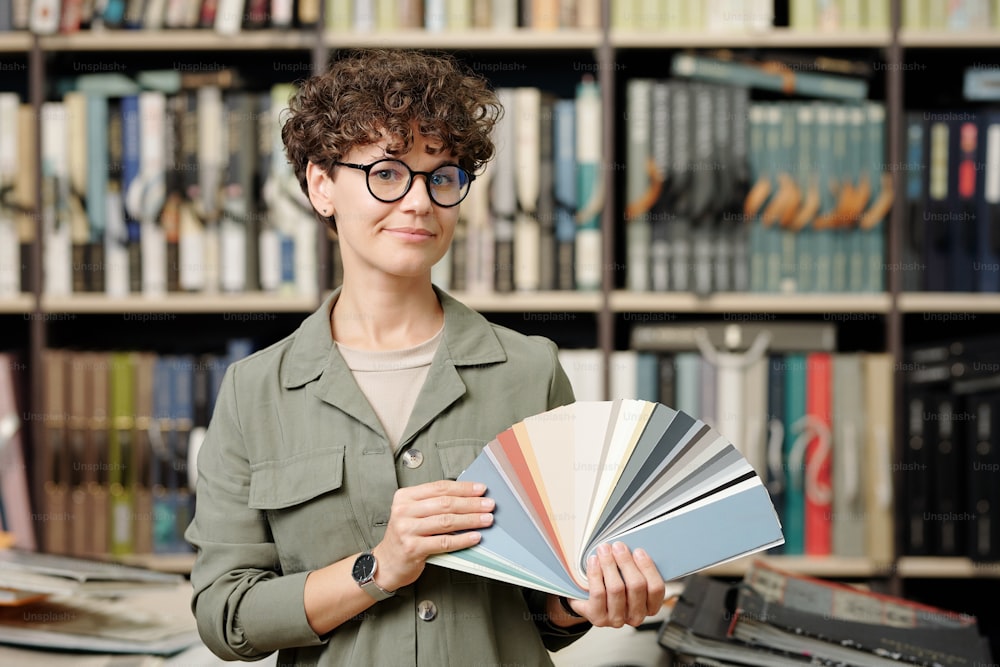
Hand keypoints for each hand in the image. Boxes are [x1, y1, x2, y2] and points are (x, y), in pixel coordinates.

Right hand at [373, 480, 493, 590]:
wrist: (385, 564)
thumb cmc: (405, 536)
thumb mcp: (413, 514)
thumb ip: (434, 504)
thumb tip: (468, 497)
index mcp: (405, 497)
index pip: (439, 487)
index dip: (463, 488)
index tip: (481, 489)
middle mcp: (404, 511)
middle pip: (445, 503)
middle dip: (471, 503)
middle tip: (489, 504)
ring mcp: (407, 530)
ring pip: (446, 521)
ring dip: (470, 520)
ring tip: (487, 519)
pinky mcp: (413, 548)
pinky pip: (443, 542)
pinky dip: (462, 539)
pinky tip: (475, 537)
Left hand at [565, 542, 664, 627]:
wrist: (588, 601)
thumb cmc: (612, 584)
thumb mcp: (628, 576)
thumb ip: (634, 566)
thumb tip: (630, 547)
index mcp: (649, 606)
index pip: (656, 588)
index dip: (648, 567)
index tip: (638, 550)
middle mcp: (636, 616)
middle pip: (636, 586)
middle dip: (626, 562)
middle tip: (618, 546)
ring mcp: (617, 619)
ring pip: (616, 588)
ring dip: (609, 564)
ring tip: (604, 550)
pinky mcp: (599, 619)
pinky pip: (598, 593)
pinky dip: (595, 573)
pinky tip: (593, 561)